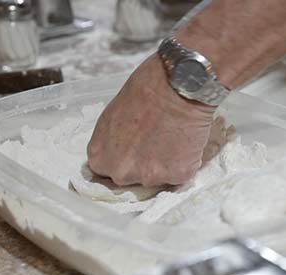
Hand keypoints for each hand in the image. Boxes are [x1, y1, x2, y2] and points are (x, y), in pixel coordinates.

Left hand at [87, 54, 215, 185]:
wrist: (179, 84)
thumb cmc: (146, 88)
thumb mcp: (113, 115)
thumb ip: (112, 139)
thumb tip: (121, 147)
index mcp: (100, 157)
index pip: (106, 170)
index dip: (122, 157)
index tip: (133, 148)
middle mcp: (121, 172)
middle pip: (129, 178)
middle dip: (141, 164)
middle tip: (155, 141)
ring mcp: (149, 177)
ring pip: (157, 177)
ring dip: (164, 163)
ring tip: (172, 136)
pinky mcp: (177, 176)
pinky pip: (180, 174)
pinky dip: (185, 161)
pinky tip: (185, 139)